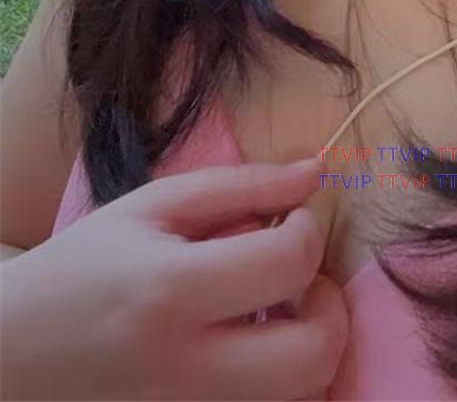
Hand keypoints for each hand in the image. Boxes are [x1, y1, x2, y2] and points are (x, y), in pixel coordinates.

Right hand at [0, 158, 348, 399]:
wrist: (16, 351)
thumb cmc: (85, 266)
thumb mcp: (152, 207)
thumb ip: (240, 186)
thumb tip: (316, 172)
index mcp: (172, 291)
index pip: (287, 264)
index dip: (307, 229)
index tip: (291, 216)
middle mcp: (186, 368)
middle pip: (313, 354)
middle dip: (329, 307)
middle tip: (300, 279)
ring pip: (301, 396)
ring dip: (309, 347)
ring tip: (275, 311)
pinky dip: (278, 380)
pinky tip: (252, 346)